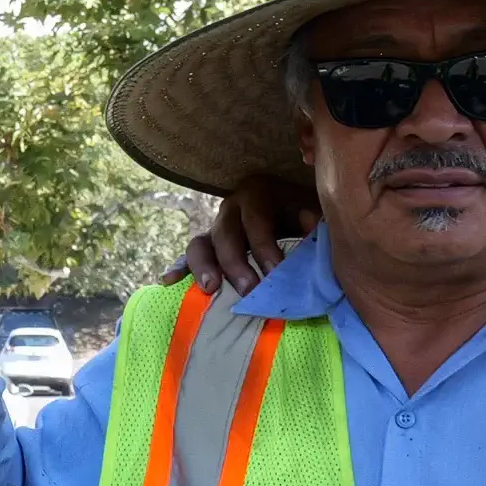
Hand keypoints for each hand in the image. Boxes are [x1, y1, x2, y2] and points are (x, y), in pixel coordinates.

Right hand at [176, 176, 307, 294]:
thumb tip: (310, 223)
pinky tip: (170, 282)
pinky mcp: (207, 248)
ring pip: (199, 244)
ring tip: (211, 289)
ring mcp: (215, 229)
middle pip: (224, 234)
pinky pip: (188, 258)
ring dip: (204, 267)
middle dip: (235, 264)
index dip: (264, 247)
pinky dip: (180, 269)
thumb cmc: (306, 214)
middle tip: (249, 290)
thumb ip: (315, 217)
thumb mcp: (314, 209)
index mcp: (257, 195)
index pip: (256, 220)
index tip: (277, 272)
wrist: (295, 212)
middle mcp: (231, 208)